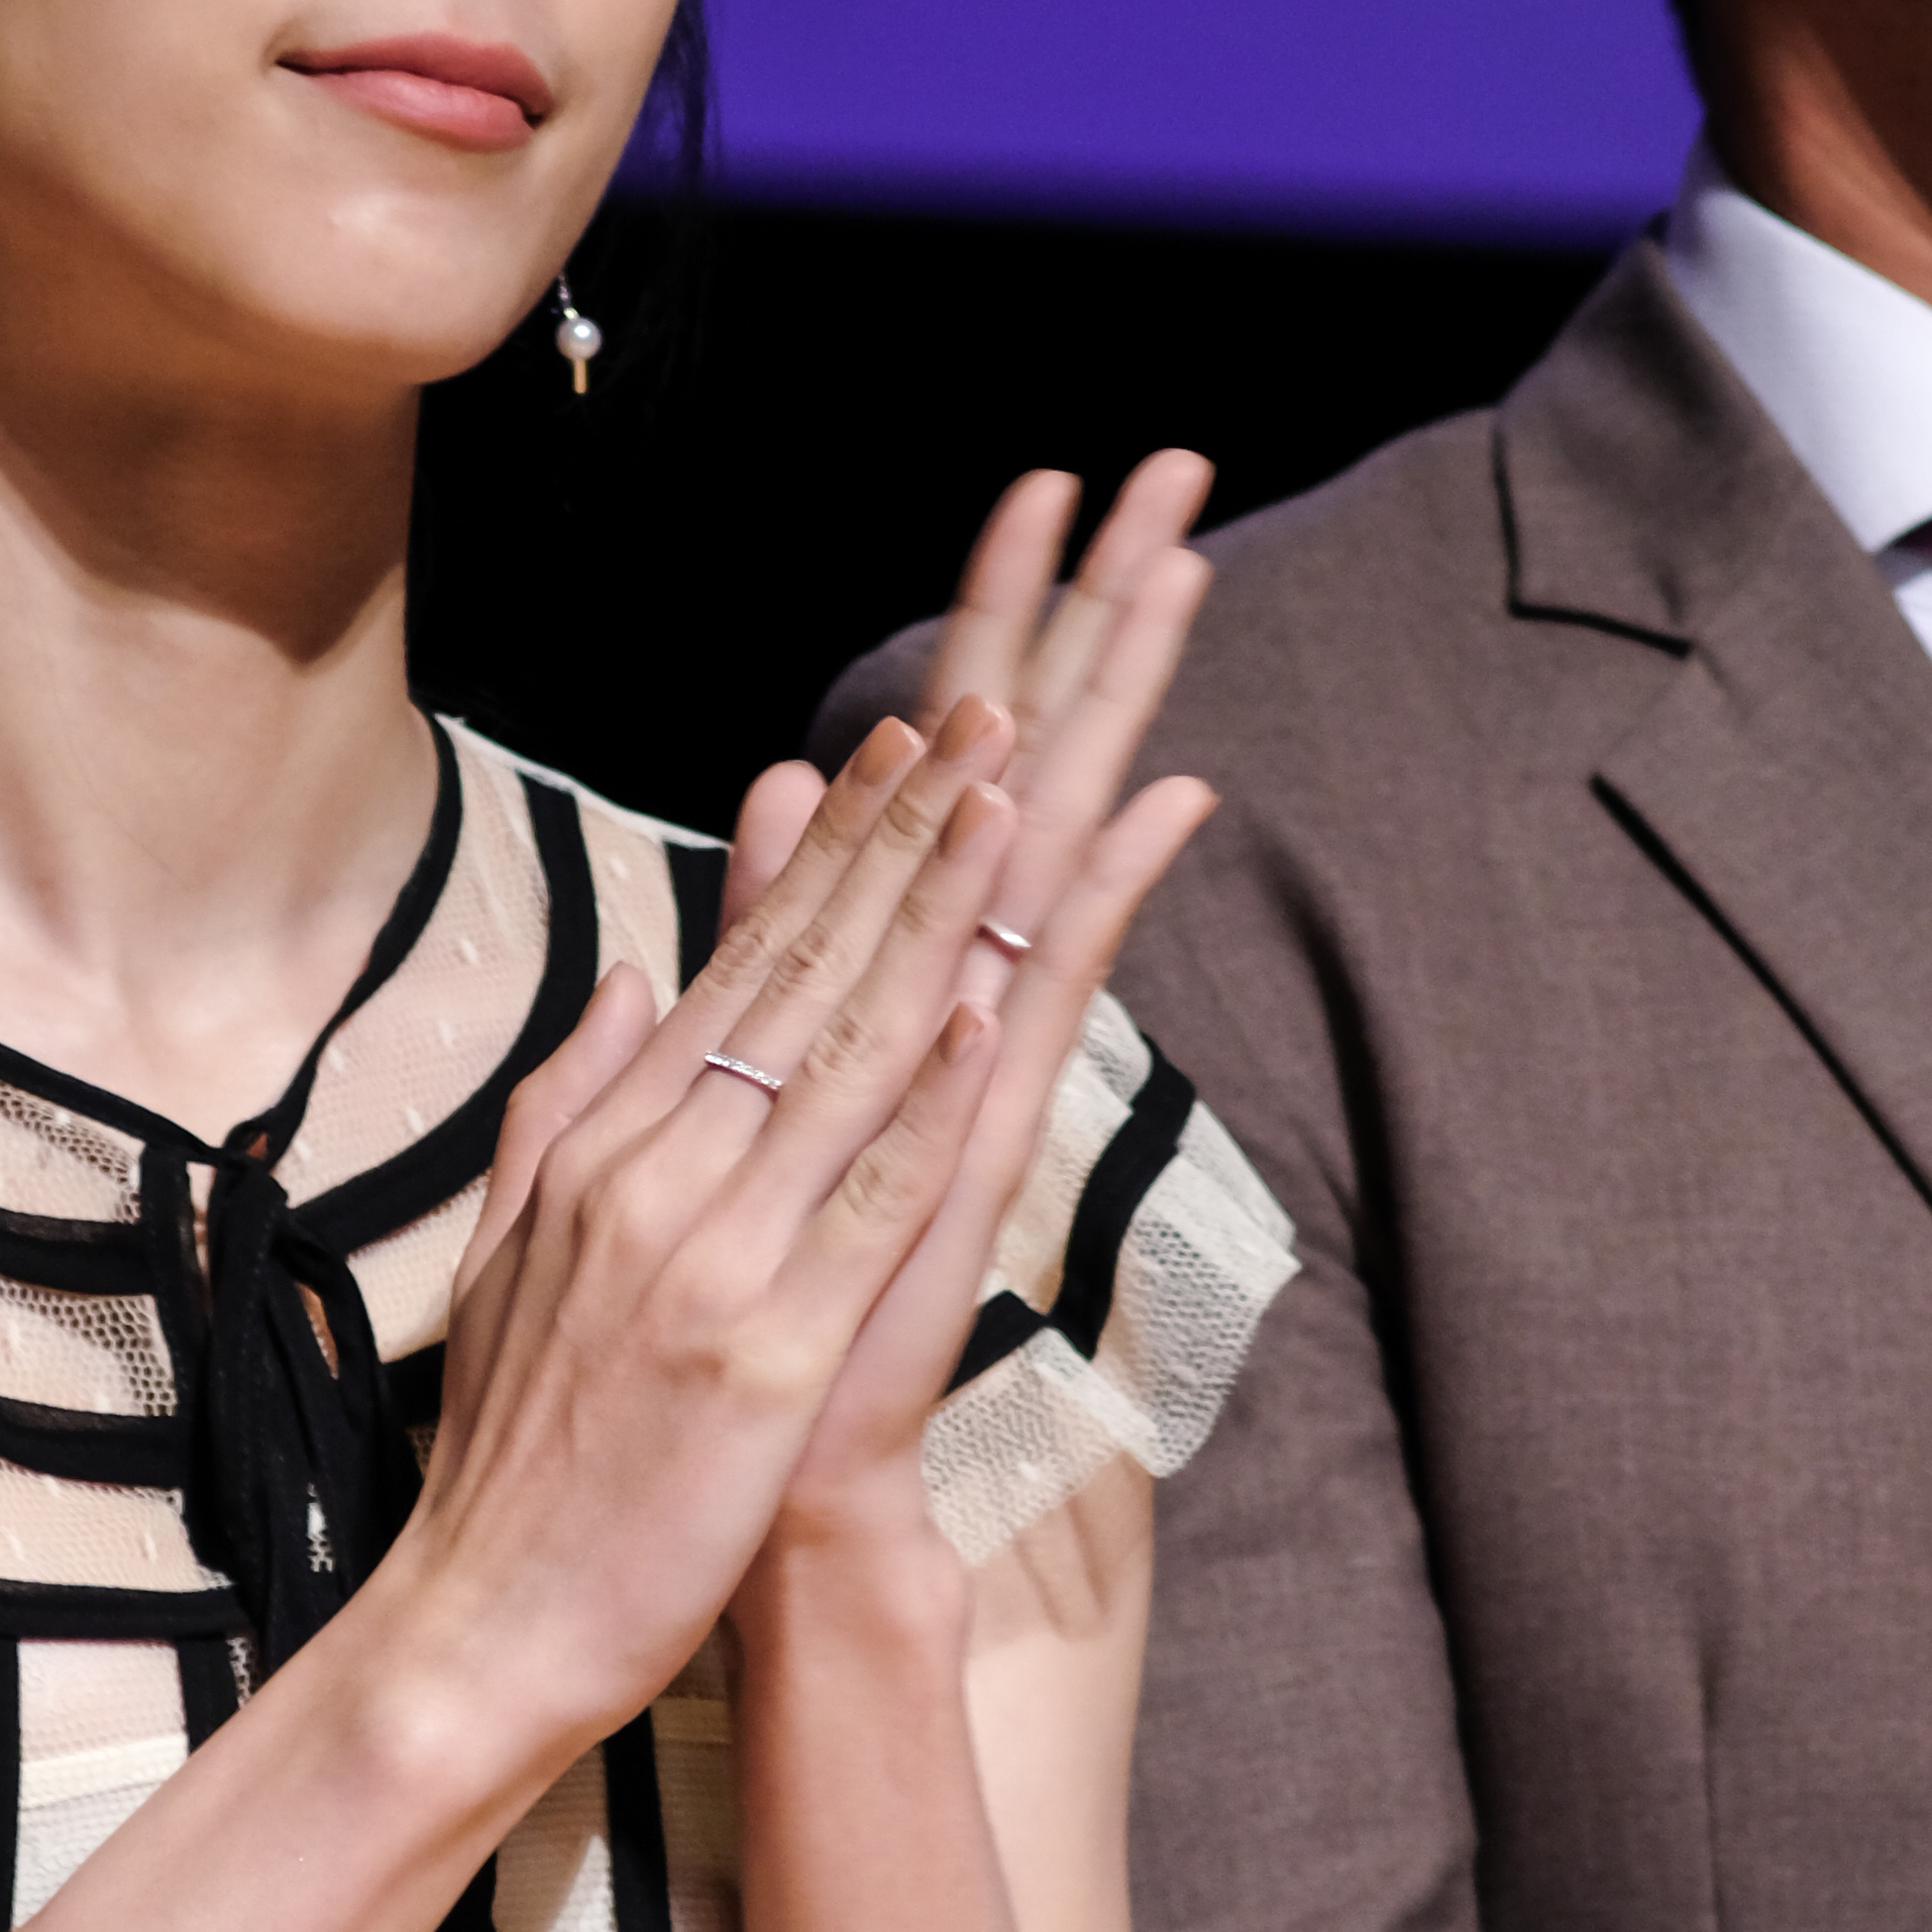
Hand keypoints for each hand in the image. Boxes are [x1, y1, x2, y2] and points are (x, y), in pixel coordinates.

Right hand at [397, 704, 1029, 1752]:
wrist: (480, 1624)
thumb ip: (569, 1104)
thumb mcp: (515, 1249)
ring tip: (1007, 806)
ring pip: (841, 1058)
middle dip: (897, 840)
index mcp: (604, 1150)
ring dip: (932, 921)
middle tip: (979, 720)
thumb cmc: (511, 1455)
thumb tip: (630, 978)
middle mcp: (653, 1177)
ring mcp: (708, 1259)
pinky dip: (923, 1103)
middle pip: (799, 977)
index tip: (896, 752)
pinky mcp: (763, 1352)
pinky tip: (980, 1009)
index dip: (828, 854)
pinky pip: (859, 1204)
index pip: (736, 967)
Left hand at [748, 459, 1219, 1545]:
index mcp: (910, 955)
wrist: (784, 1463)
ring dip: (1130, 701)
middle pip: (1048, 748)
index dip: (998, 615)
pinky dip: (1104, 893)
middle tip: (1170, 468)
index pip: (964, 747)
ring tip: (1188, 563)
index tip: (1043, 484)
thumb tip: (781, 780)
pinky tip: (1161, 795)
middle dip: (1097, 609)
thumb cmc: (761, 1285)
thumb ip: (767, 917)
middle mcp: (971, 979)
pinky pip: (1058, 986)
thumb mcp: (744, 1058)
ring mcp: (994, 1044)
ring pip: (1074, 829)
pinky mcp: (994, 1130)